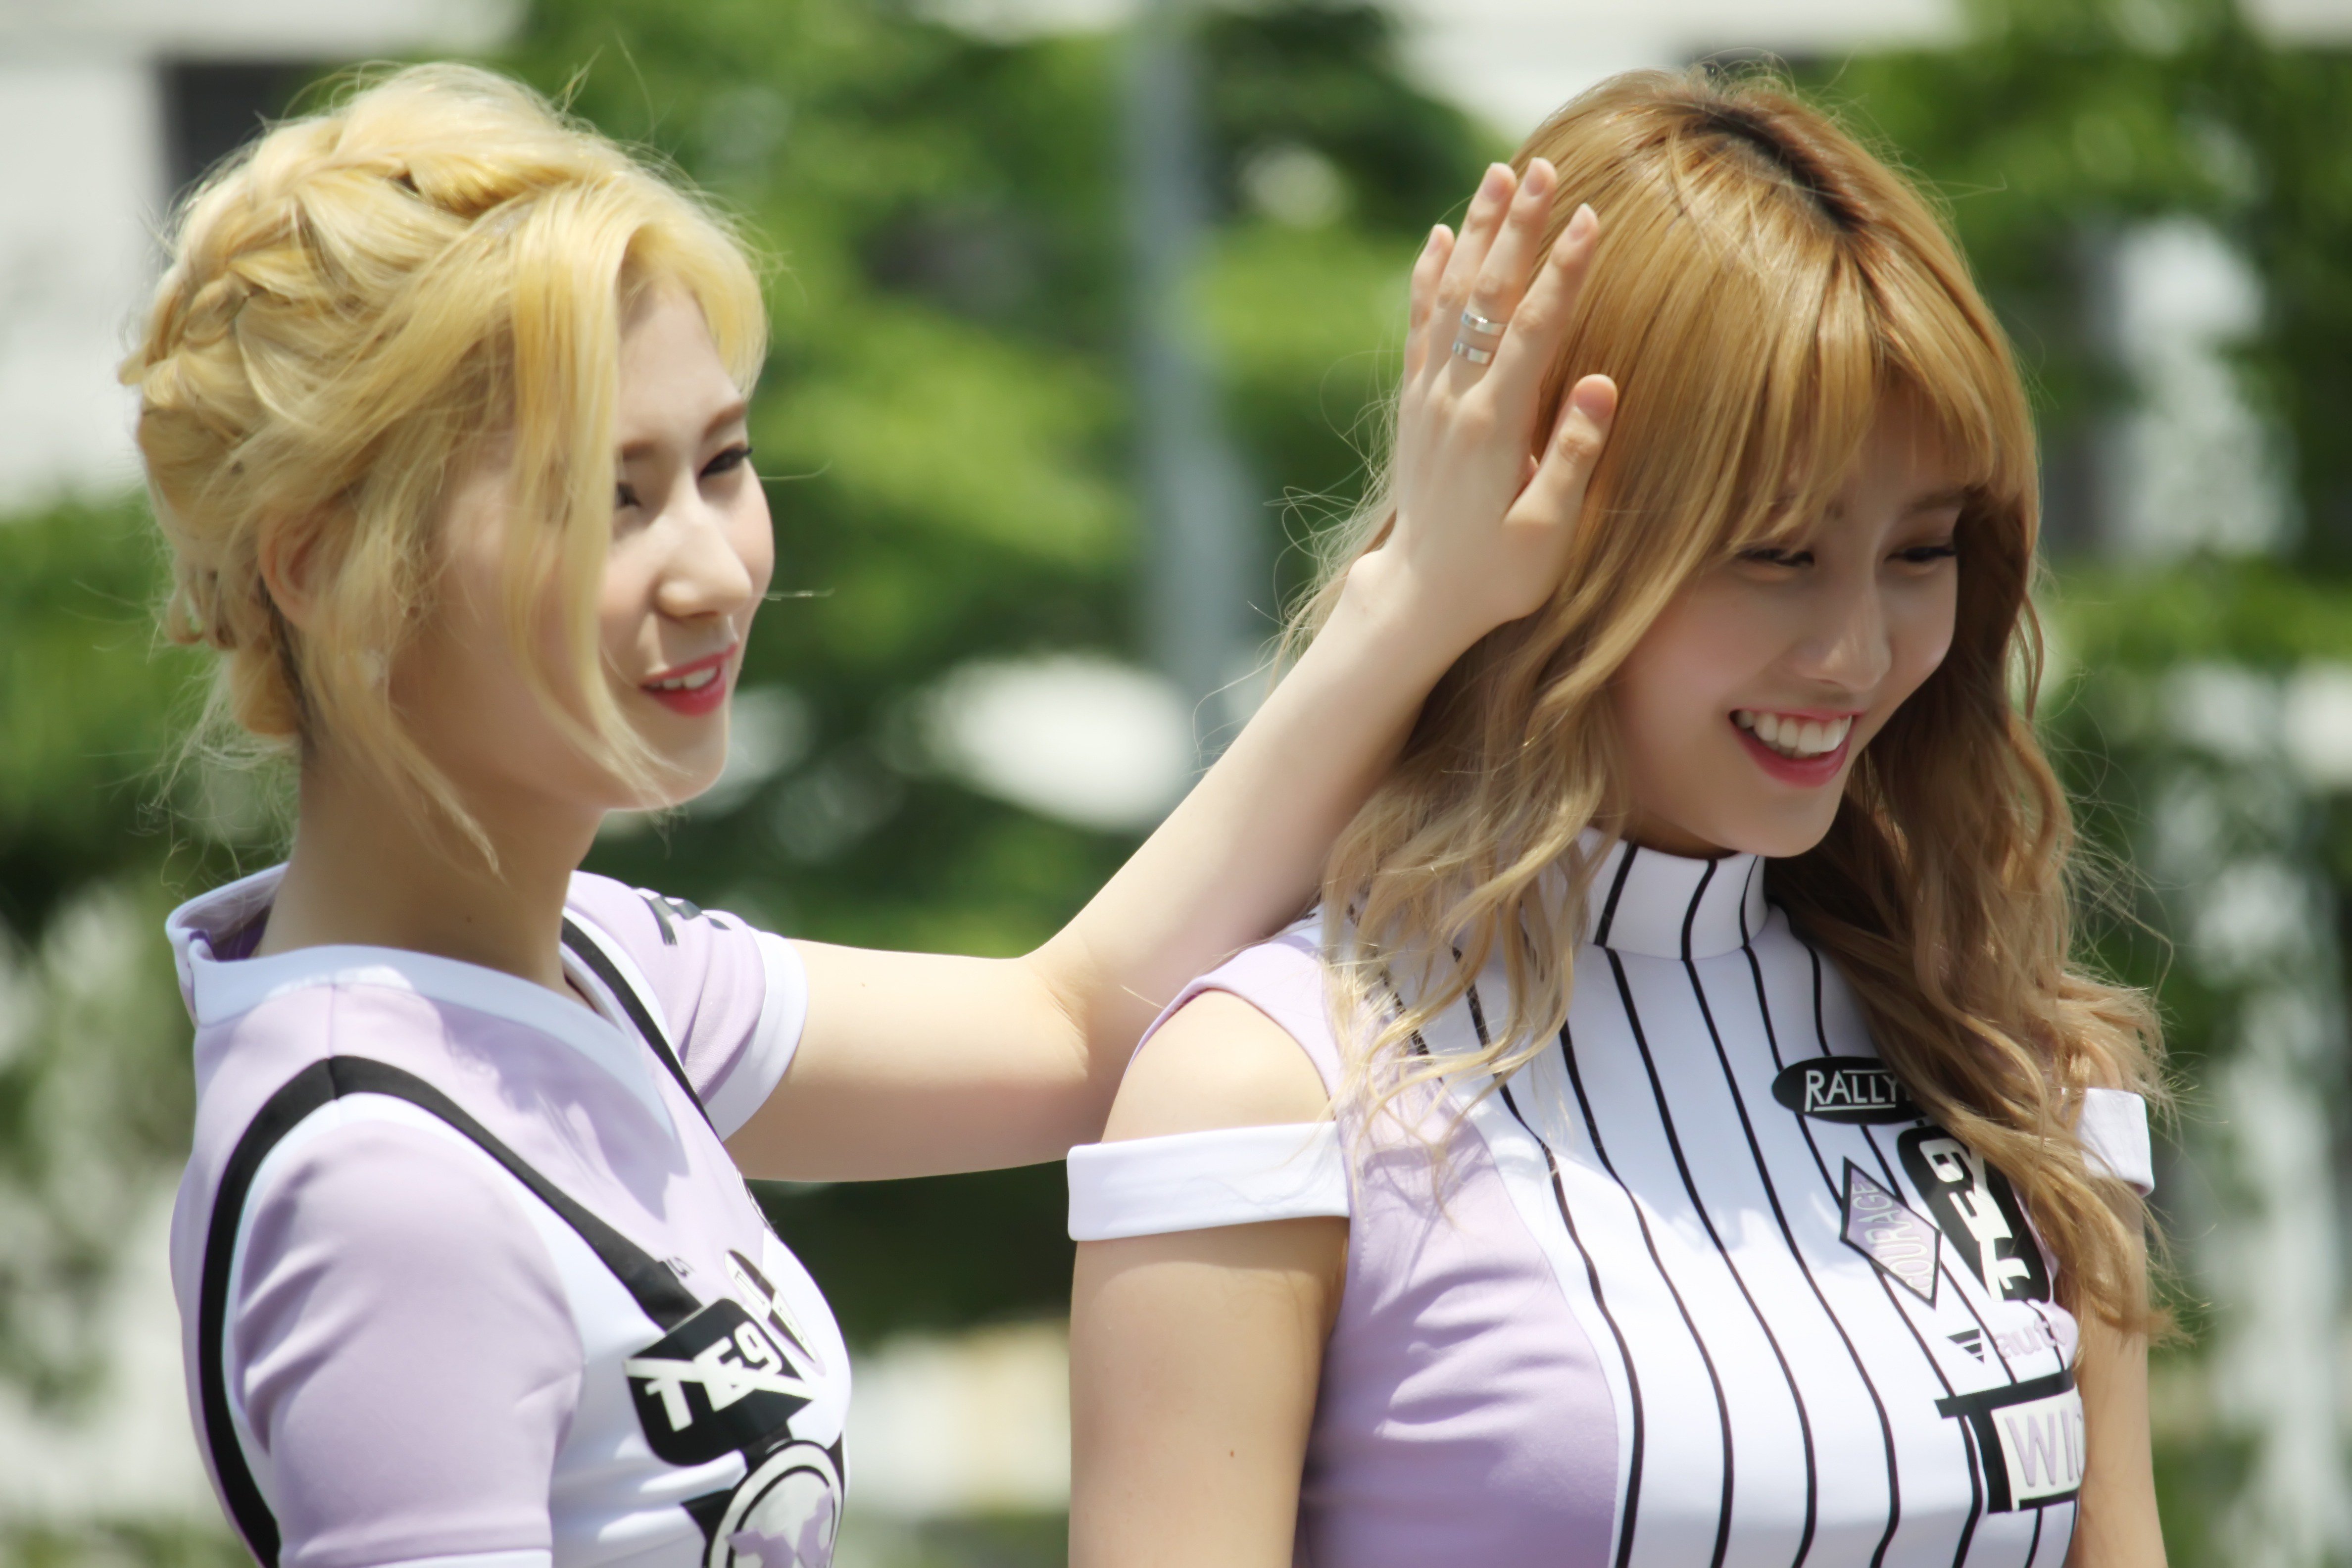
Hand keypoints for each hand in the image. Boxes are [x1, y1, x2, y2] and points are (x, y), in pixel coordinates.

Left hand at [1342, 159, 1615, 653]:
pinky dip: (1428, 276)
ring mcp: (1429, 398)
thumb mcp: (1547, 533)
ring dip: (1477, 233)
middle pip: (1487, 296)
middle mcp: (1454, 401)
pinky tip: (1441, 235)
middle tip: (1544, 166)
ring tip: (1498, 175)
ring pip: (1450, 298)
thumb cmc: (1498, 575)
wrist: (1420, 599)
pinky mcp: (1414, 405)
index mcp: (1494, 428)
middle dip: (1519, 228)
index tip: (1591, 216)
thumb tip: (1602, 384)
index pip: (1534, 331)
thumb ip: (1573, 457)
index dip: (1563, 271)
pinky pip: (1419, 326)